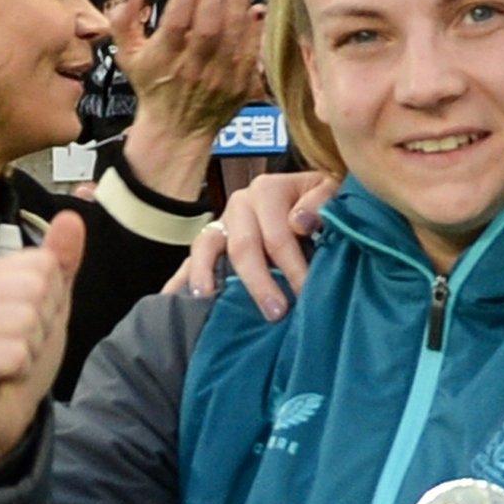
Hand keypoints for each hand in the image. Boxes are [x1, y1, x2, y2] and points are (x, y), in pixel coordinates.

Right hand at [0, 214, 84, 479]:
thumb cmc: (20, 357)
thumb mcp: (52, 305)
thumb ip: (62, 262)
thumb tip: (71, 217)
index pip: (44, 264)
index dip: (52, 300)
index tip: (32, 324)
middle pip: (36, 288)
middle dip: (44, 324)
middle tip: (23, 346)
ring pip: (27, 319)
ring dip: (32, 348)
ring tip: (12, 361)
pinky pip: (15, 352)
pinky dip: (21, 369)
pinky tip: (2, 377)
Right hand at [112, 0, 266, 136]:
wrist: (176, 131)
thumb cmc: (152, 87)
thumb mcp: (127, 56)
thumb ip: (124, 21)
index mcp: (163, 57)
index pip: (176, 19)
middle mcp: (192, 67)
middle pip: (208, 23)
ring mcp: (218, 78)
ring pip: (231, 36)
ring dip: (238, 2)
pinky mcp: (239, 87)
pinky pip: (249, 55)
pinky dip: (254, 30)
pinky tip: (256, 7)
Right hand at [171, 171, 338, 313]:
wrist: (310, 197)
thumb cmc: (322, 200)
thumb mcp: (331, 190)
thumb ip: (321, 202)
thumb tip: (299, 222)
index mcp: (267, 190)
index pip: (277, 235)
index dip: (293, 267)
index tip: (305, 295)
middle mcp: (240, 204)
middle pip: (243, 246)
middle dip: (259, 283)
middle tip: (275, 313)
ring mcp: (222, 223)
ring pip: (206, 248)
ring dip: (206, 276)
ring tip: (208, 300)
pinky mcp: (211, 241)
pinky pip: (190, 260)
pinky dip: (180, 279)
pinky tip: (172, 300)